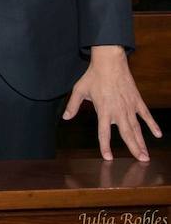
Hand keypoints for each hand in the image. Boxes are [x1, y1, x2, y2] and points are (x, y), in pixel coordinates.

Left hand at [63, 45, 161, 160]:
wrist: (109, 62)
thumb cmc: (93, 76)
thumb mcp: (79, 90)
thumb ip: (73, 105)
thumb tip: (65, 118)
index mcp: (103, 110)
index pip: (104, 132)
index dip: (105, 146)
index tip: (109, 157)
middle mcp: (118, 111)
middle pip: (126, 134)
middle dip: (134, 148)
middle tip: (141, 161)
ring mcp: (129, 106)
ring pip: (136, 128)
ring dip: (142, 142)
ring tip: (146, 155)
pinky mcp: (137, 100)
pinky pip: (146, 115)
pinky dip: (152, 124)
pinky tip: (158, 134)